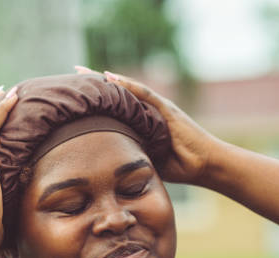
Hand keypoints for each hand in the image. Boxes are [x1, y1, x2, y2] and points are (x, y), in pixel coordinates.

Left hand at [75, 66, 220, 184]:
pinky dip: (127, 85)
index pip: (115, 107)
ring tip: (83, 71)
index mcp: (141, 122)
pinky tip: (110, 78)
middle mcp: (147, 111)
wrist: (204, 164)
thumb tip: (106, 166)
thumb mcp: (146, 160)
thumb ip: (129, 155)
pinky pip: (143, 94)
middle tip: (74, 71)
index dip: (96, 99)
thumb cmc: (179, 165)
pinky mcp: (166, 109)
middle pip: (117, 93)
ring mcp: (157, 107)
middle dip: (95, 82)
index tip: (75, 93)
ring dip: (105, 79)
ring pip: (126, 89)